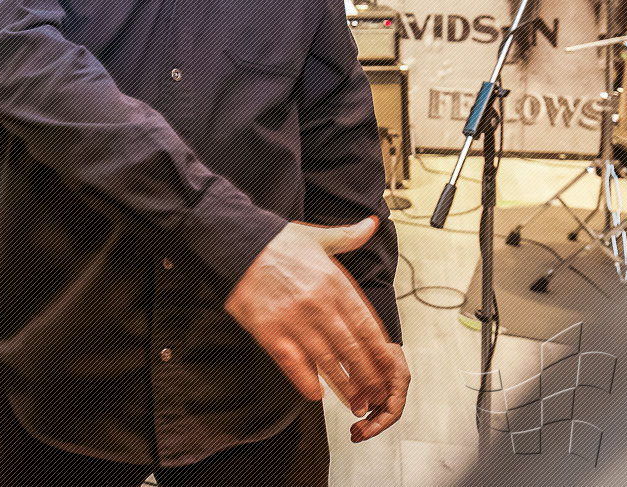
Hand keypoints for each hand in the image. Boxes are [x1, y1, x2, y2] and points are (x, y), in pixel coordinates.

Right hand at [224, 217, 394, 418]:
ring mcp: (295, 321)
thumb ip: (349, 236)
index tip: (389, 368)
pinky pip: (294, 366)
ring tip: (354, 402)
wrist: (237, 245)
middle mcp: (319, 305)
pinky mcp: (271, 332)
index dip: (380, 352)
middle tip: (375, 395)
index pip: (368, 325)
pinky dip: (306, 383)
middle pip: (352, 350)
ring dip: (344, 386)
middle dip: (368, 377)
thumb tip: (372, 223)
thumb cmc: (277, 242)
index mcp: (335, 283)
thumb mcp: (318, 236)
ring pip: (328, 362)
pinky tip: (315, 393)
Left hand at [350, 343, 409, 440]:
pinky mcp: (379, 380)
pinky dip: (364, 408)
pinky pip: (374, 399)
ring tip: (354, 430)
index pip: (393, 410)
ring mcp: (388, 382)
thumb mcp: (366, 358)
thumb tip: (359, 406)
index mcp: (399, 378)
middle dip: (371, 427)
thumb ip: (363, 380)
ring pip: (380, 408)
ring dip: (367, 421)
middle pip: (387, 413)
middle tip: (356, 434)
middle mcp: (395, 382)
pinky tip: (354, 413)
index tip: (365, 431)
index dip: (379, 424)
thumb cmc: (371, 335)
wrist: (367, 321)